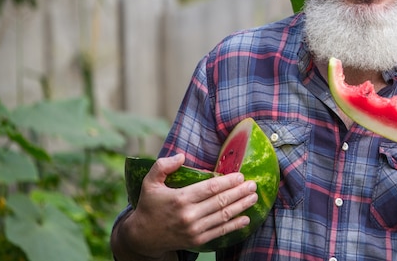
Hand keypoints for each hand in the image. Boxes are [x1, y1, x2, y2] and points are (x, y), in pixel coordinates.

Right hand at [119, 154, 257, 258]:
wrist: (142, 236)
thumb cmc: (149, 205)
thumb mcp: (149, 182)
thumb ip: (163, 166)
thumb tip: (181, 156)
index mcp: (180, 198)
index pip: (210, 188)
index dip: (228, 181)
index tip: (240, 176)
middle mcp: (189, 215)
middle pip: (221, 201)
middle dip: (239, 192)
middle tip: (253, 185)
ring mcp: (194, 230)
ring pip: (223, 216)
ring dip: (241, 206)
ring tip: (253, 197)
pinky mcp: (197, 240)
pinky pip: (220, 232)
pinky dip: (234, 225)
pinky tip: (245, 218)